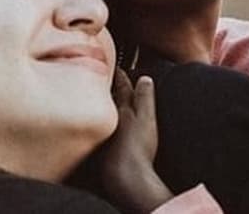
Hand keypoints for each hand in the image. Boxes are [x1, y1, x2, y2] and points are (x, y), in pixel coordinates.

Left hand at [102, 70, 172, 212]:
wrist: (125, 179)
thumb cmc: (138, 149)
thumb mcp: (147, 119)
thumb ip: (145, 98)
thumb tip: (144, 78)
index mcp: (122, 111)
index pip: (122, 89)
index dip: (121, 78)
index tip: (119, 68)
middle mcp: (111, 122)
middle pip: (109, 101)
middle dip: (109, 90)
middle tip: (108, 78)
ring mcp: (105, 138)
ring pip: (104, 117)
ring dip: (105, 108)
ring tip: (104, 102)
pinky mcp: (103, 154)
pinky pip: (101, 135)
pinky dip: (103, 129)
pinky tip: (104, 134)